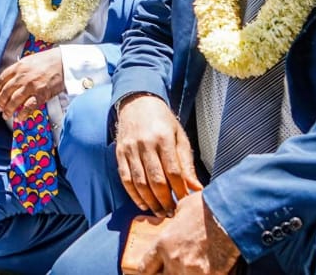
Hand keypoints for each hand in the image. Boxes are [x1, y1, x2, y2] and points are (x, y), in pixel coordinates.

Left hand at [0, 47, 64, 120]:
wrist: (64, 62)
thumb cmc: (48, 60)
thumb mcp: (29, 60)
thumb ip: (19, 69)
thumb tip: (11, 78)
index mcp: (18, 67)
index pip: (2, 79)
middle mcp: (22, 77)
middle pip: (6, 92)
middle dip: (1, 102)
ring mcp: (31, 86)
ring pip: (14, 101)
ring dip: (8, 110)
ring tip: (6, 115)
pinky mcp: (41, 94)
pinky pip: (28, 107)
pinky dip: (22, 114)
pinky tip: (19, 118)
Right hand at [115, 94, 201, 216]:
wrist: (137, 102)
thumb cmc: (162, 121)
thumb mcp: (179, 136)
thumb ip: (186, 163)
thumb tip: (196, 187)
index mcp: (163, 138)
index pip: (173, 171)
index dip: (180, 190)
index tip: (187, 202)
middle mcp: (145, 144)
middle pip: (156, 180)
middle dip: (166, 200)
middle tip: (174, 213)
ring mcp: (130, 149)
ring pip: (140, 182)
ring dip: (151, 201)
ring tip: (161, 213)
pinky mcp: (119, 153)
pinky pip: (125, 178)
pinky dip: (134, 195)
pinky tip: (143, 204)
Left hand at [140, 192, 240, 274]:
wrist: (231, 214)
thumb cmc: (206, 206)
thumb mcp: (182, 209)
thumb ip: (174, 223)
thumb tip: (176, 225)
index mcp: (162, 243)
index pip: (145, 268)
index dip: (148, 271)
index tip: (152, 271)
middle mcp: (174, 260)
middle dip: (166, 273)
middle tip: (171, 268)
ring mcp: (192, 270)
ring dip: (183, 274)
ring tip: (190, 268)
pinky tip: (208, 270)